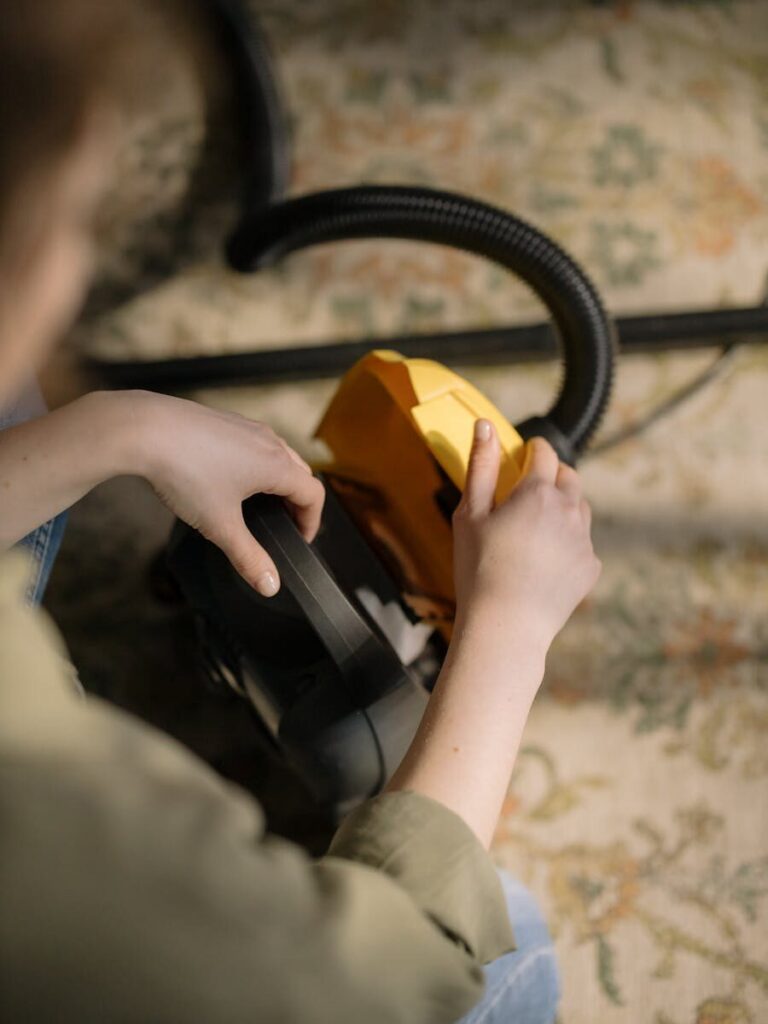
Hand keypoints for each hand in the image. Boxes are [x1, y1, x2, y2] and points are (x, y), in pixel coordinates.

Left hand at [130, 392, 323, 595]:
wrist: (144, 430)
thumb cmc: (185, 473)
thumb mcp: (219, 525)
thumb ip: (248, 557)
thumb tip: (270, 586)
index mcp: (276, 465)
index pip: (313, 494)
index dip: (312, 522)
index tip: (299, 540)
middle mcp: (268, 441)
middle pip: (300, 473)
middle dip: (297, 502)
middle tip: (283, 526)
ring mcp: (246, 427)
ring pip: (279, 455)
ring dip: (279, 480)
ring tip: (259, 504)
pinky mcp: (224, 420)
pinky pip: (254, 443)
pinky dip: (256, 463)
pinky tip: (229, 478)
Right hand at [452, 421, 600, 647]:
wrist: (506, 626)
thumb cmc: (479, 568)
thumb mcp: (469, 514)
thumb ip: (479, 465)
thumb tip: (485, 425)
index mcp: (538, 493)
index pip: (544, 453)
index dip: (533, 448)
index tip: (525, 452)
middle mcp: (569, 510)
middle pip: (569, 476)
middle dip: (553, 473)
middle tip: (530, 486)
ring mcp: (584, 540)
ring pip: (580, 508)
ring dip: (564, 505)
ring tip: (538, 523)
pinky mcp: (590, 567)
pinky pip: (583, 542)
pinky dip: (568, 540)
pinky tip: (545, 558)